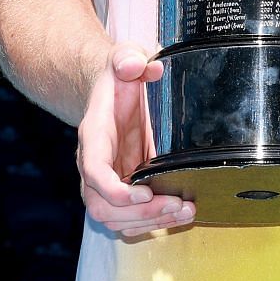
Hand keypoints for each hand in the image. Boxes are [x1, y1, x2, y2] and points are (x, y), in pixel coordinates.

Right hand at [77, 44, 192, 236]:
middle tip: (176, 205)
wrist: (112, 90)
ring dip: (149, 222)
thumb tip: (144, 67)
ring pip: (116, 218)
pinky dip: (153, 222)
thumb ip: (128, 59)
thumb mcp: (122, 58)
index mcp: (94, 135)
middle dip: (140, 212)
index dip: (114, 189)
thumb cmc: (118, 77)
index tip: (143, 193)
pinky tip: (179, 215)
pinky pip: (130, 216)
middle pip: (103, 205)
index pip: (94, 171)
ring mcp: (109, 179)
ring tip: (185, 212)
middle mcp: (96, 164)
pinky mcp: (124, 187)